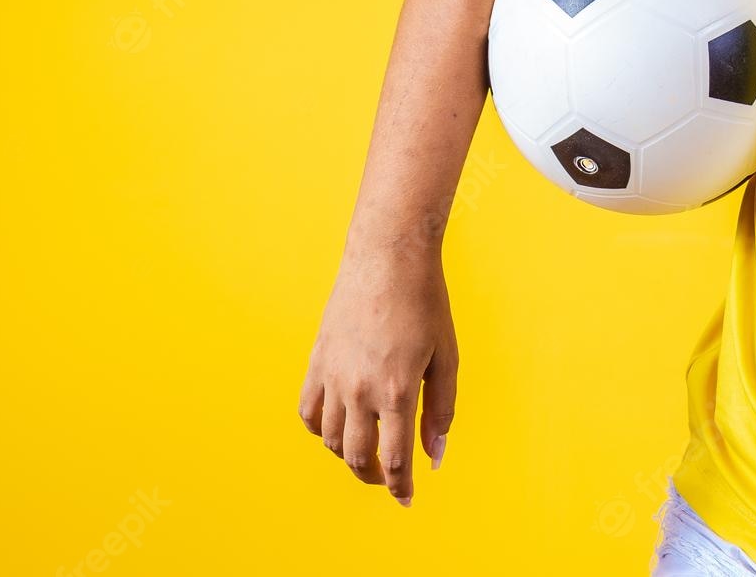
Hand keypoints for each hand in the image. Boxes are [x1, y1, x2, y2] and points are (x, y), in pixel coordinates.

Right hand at [298, 248, 457, 506]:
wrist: (387, 257)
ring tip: (370, 450)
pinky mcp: (316, 361)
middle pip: (358, 458)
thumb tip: (435, 454)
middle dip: (375, 477)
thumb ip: (442, 409)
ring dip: (350, 455)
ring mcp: (333, 376)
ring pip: (332, 440)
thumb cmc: (425, 302)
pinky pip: (309, 412)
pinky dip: (322, 429)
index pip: (394, 459)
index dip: (401, 486)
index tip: (408, 498)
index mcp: (398, 390)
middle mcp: (360, 389)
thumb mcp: (447, 357)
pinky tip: (341, 425)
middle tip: (390, 479)